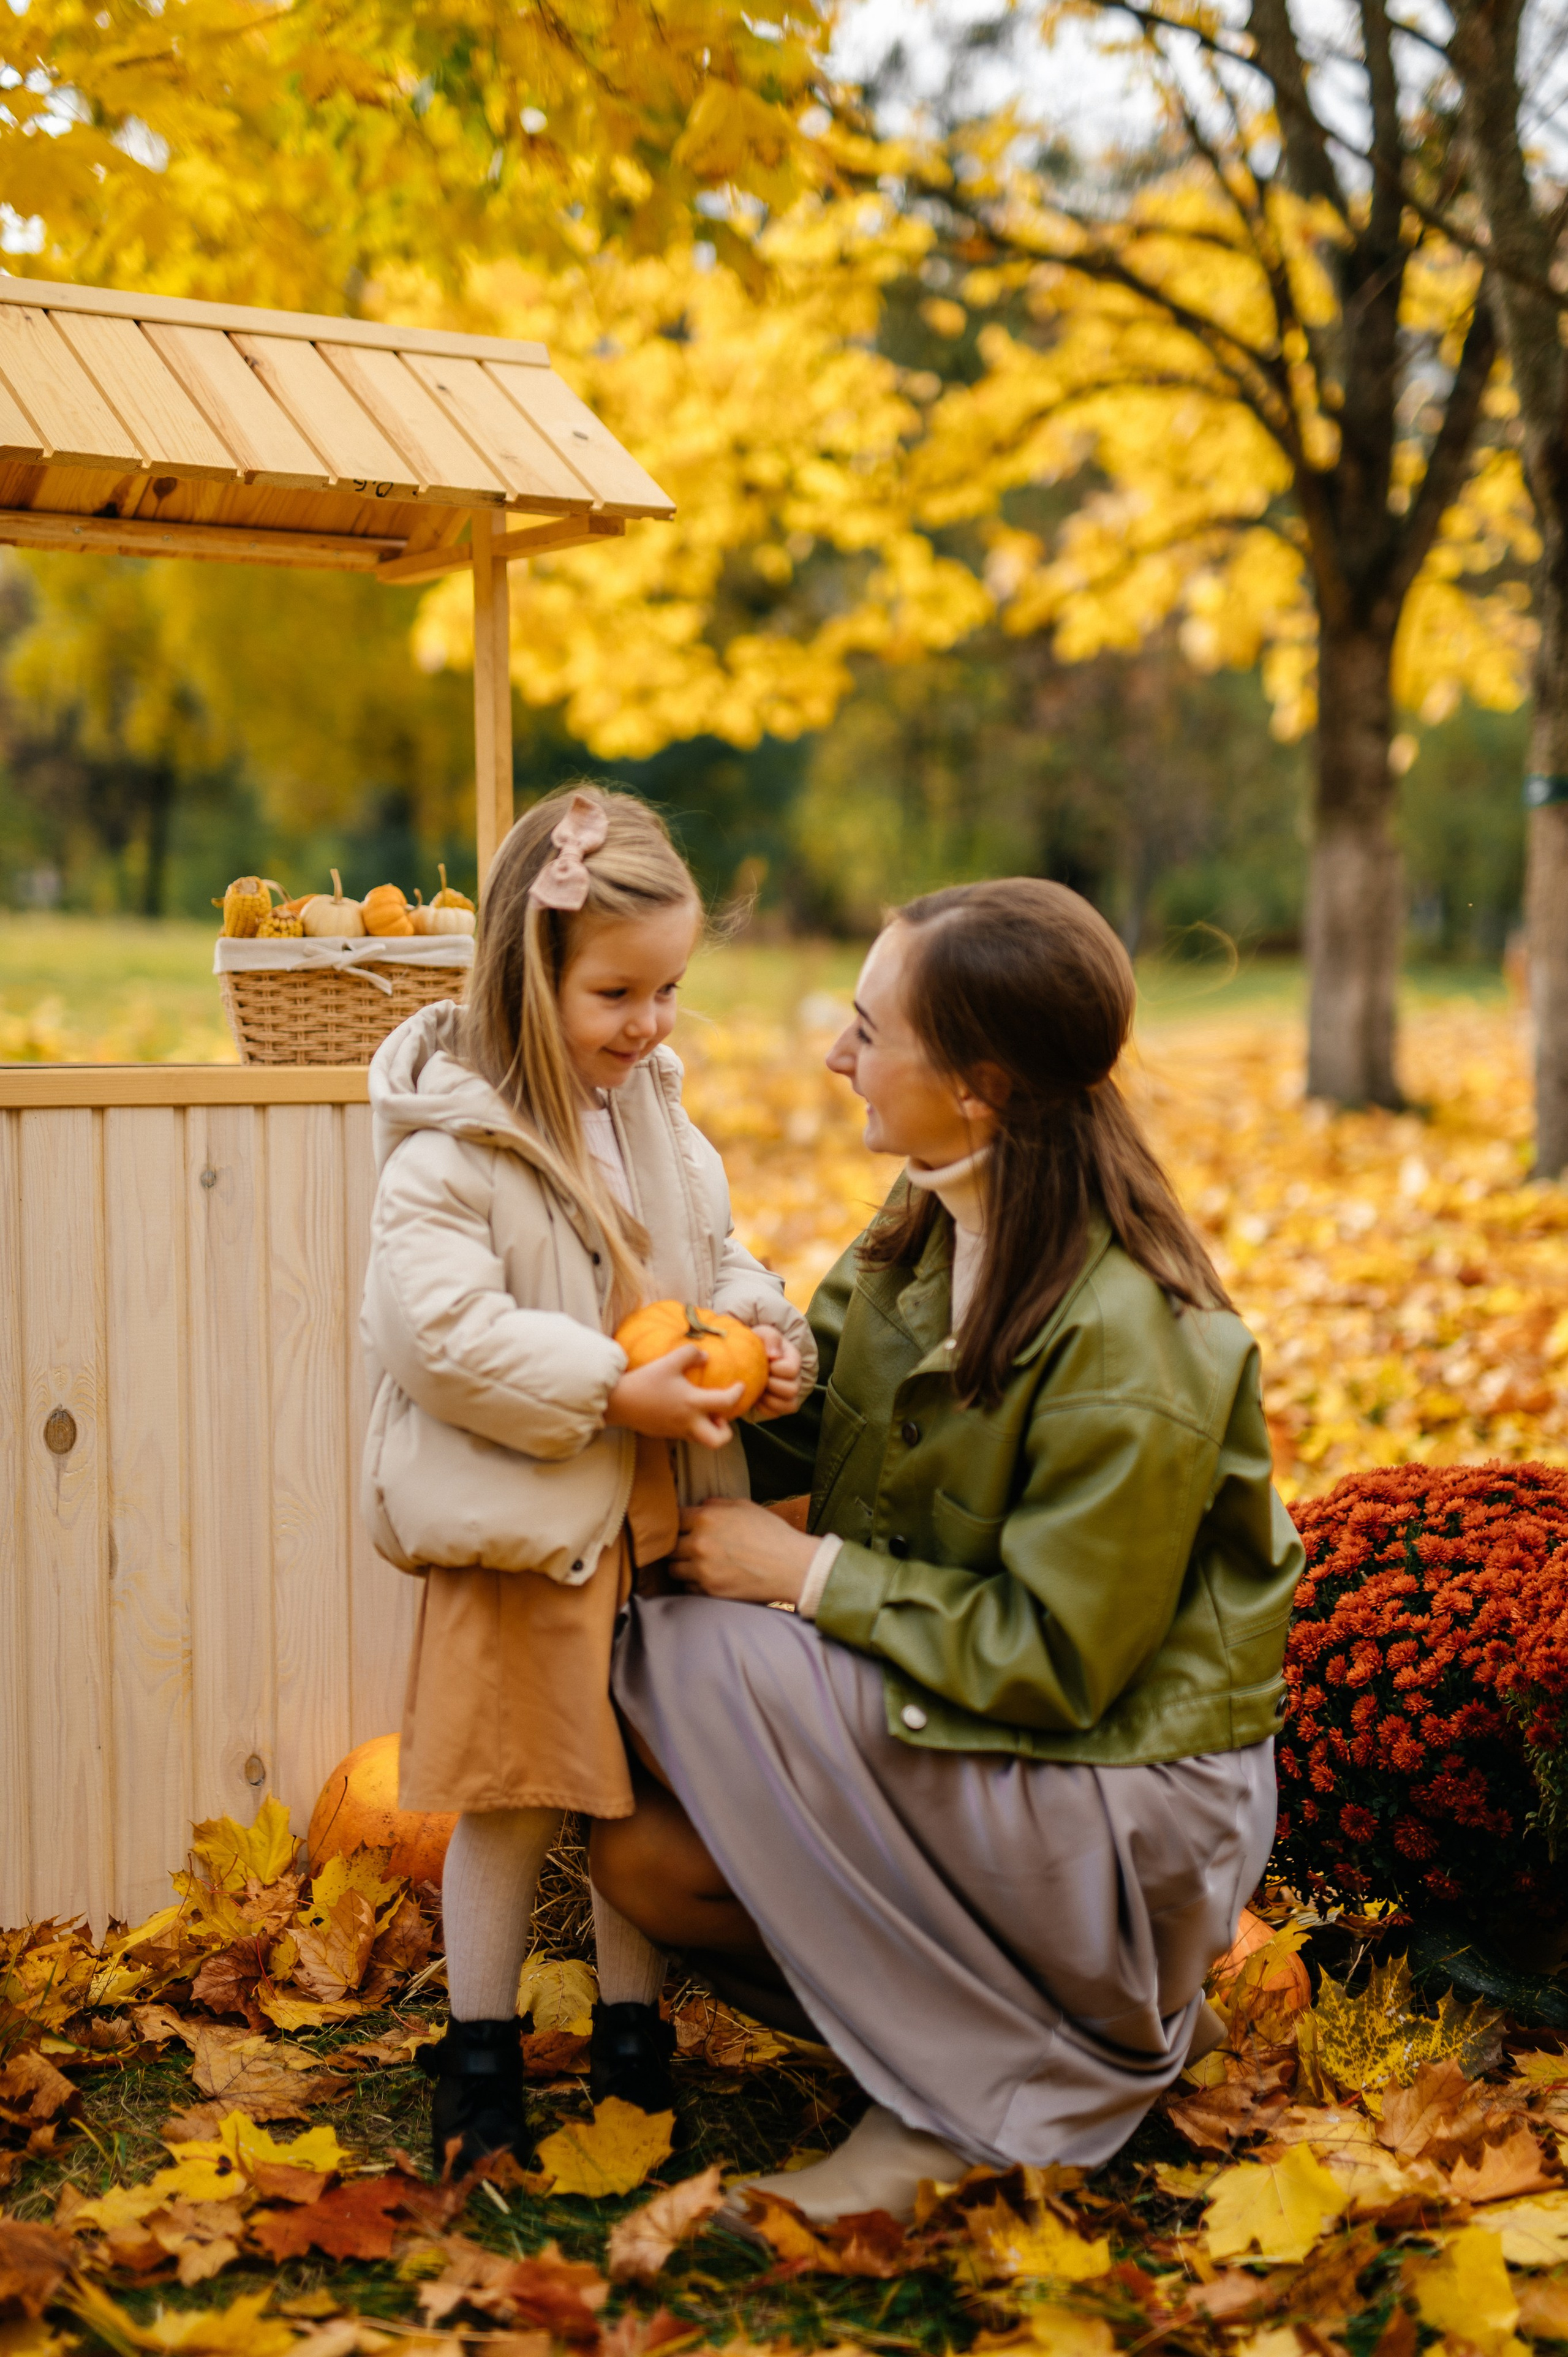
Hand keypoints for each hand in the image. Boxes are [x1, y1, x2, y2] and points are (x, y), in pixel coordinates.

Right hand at [606, 1344, 744, 1449]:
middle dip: (725, 1431)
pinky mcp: (665, 1434)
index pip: (726, 1403)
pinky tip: (684, 1410)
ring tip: (704, 1412)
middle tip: (721, 1415)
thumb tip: (706, 1357)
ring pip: (702, 1440)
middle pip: (718, 1441)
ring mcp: (676, 1431)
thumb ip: (690, 1354)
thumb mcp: (668, 1361)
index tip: (741, 1385)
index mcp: (692, 1403)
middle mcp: (688, 1422)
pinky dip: (692, 1426)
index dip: (738, 1394)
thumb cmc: (645, 1381)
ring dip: (709, 1429)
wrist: (618, 1402)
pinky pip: (686, 1435)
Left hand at [670, 1496, 817, 1605]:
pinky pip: (688, 1588)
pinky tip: (710, 1578)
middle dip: (677, 1544)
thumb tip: (700, 1505)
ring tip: (698, 1564)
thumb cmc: (772, 1534)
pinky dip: (694, 1584)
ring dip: (683, 1565)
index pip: (673, 1517)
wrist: (792, 1567)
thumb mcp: (746, 1507)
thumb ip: (717, 1504)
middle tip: (690, 1546)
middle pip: (668, 1545)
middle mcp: (699, 1543)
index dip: (680, 1522)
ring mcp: (702, 1570)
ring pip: (673, 1569)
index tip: (685, 1526)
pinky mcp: (709, 1591)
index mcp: (706, 1518)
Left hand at [751, 1325, 804, 1419]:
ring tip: (759, 1389)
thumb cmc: (758, 1343)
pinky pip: (777, 1413)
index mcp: (793, 1359)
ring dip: (770, 1399)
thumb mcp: (763, 1333)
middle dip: (772, 1385)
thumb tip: (774, 1355)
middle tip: (760, 1378)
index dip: (776, 1369)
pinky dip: (765, 1408)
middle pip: (792, 1390)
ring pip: (789, 1405)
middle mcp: (795, 1378)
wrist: (749, 1356)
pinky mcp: (779, 1405)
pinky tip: (756, 1397)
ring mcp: (789, 1393)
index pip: (791, 1370)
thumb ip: (771, 1338)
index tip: (765, 1363)